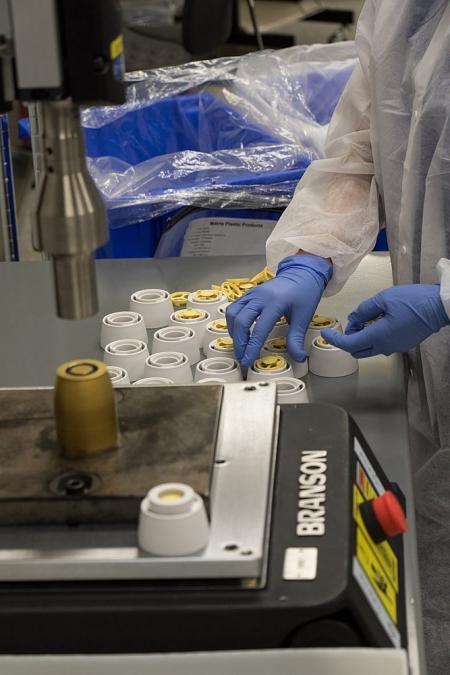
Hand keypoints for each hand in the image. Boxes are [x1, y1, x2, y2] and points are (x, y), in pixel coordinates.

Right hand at [226, 255, 331, 366]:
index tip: (247, 361)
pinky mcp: (248, 293)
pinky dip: (232, 322)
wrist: (302, 274)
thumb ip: (297, 339)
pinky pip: (234, 307)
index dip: (251, 347)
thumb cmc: (304, 294)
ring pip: (233, 313)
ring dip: (233, 332)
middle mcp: (260, 297)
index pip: (259, 329)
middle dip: (239, 342)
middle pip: (241, 321)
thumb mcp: (303, 317)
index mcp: (276, 302)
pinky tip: (238, 332)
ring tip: (239, 346)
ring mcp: (252, 293)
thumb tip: (298, 358)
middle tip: (242, 357)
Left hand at [321, 284, 448, 357]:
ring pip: (369, 349)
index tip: (325, 333)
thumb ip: (364, 309)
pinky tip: (380, 321)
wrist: (439, 307)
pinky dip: (373, 337)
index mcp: (377, 336)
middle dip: (349, 338)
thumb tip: (353, 318)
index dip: (334, 340)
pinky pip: (381, 345)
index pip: (348, 344)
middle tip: (354, 320)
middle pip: (357, 350)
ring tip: (368, 318)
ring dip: (362, 338)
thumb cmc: (412, 301)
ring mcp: (394, 348)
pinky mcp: (402, 345)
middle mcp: (384, 347)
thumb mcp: (384, 299)